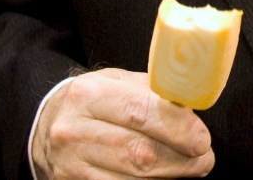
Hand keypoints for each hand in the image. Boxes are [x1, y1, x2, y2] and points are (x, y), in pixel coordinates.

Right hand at [31, 69, 213, 178]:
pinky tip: (164, 176)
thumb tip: (191, 106)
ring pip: (133, 177)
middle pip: (140, 152)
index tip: (202, 137)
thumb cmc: (93, 103)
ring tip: (191, 166)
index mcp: (88, 94)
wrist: (47, 127)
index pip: (140, 112)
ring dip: (171, 174)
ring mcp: (71, 164)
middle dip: (181, 157)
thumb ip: (152, 91)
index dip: (178, 128)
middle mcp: (74, 130)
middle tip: (204, 156)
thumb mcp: (116, 82)